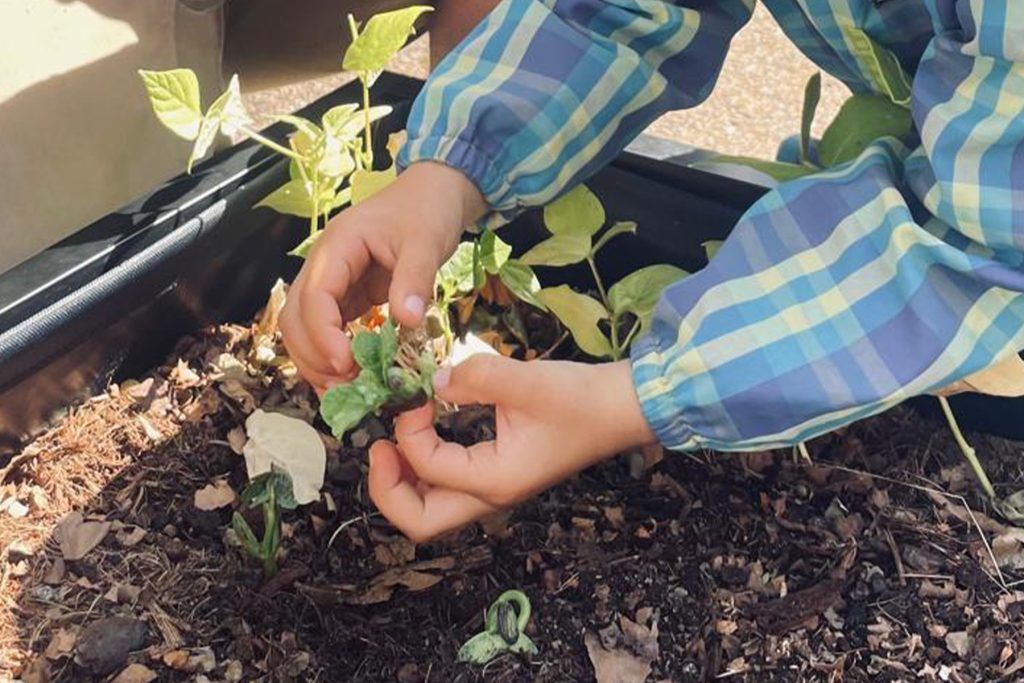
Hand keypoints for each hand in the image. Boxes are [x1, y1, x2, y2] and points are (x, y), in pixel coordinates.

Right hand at [279, 162, 485, 392]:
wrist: (432, 196)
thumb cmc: (426, 212)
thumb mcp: (425, 242)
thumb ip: (415, 279)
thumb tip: (406, 321)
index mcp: (337, 247)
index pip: (313, 296)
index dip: (323, 334)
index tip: (345, 363)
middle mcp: (324, 267)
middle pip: (294, 317)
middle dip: (313, 355)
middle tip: (345, 385)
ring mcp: (331, 283)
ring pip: (302, 328)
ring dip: (316, 361)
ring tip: (345, 390)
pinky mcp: (345, 298)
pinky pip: (326, 330)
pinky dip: (331, 357)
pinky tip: (349, 379)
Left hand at [368, 356, 656, 541]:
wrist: (623, 408)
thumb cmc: (581, 399)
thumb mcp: (525, 380)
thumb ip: (473, 377)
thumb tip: (431, 382)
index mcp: (496, 481)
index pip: (428, 469)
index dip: (408, 432)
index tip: (416, 395)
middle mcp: (492, 495)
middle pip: (420, 522)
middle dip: (387, 490)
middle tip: (379, 448)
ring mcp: (495, 489)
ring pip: (430, 510)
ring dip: (402, 483)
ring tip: (391, 443)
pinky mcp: (498, 473)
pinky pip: (447, 486)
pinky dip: (424, 468)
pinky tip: (423, 433)